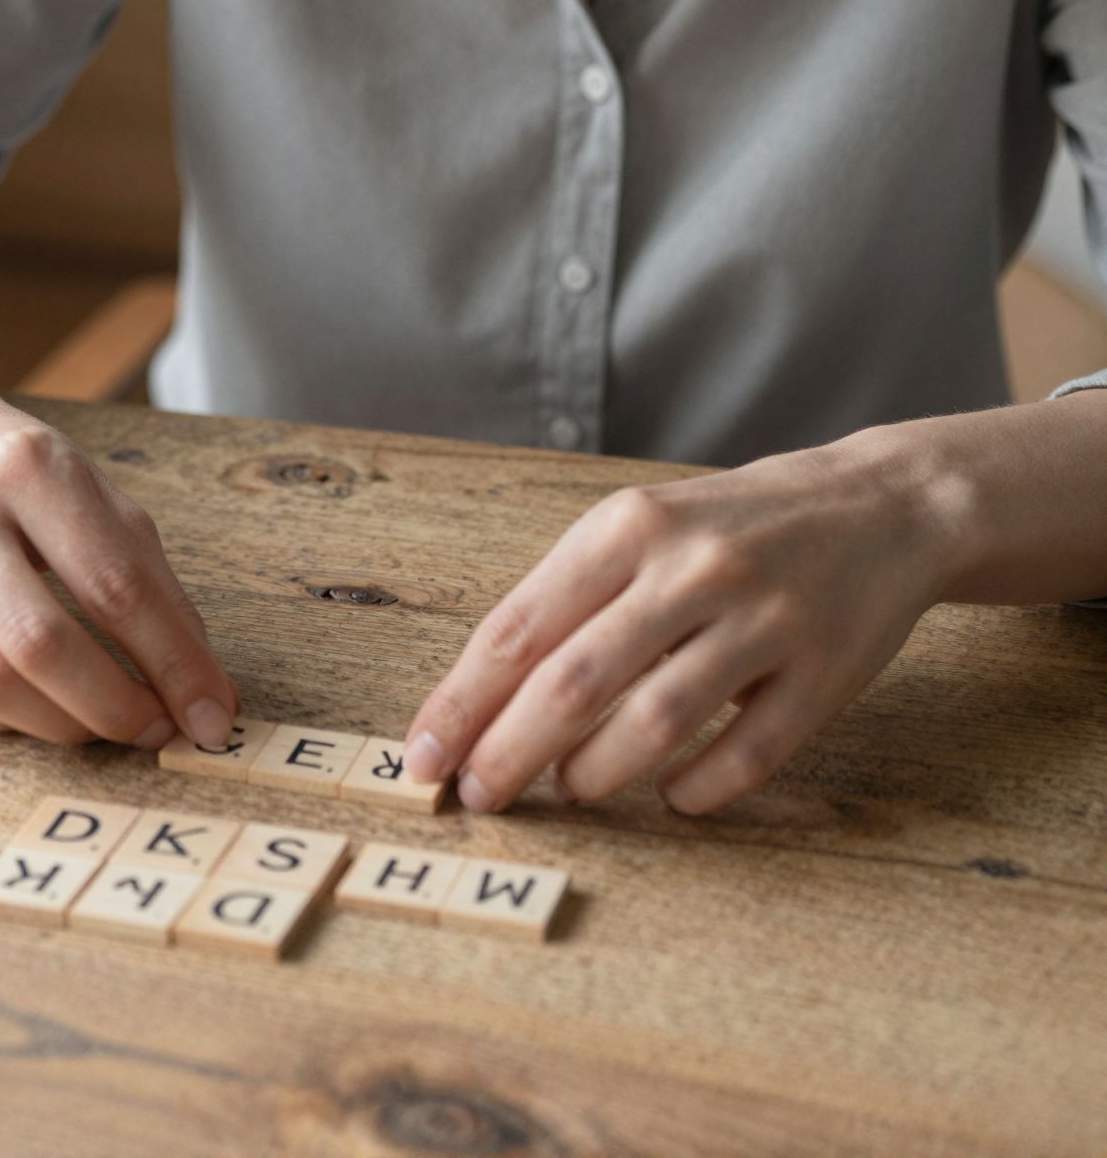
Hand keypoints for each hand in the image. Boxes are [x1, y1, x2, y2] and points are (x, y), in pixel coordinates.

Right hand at [0, 390, 241, 748]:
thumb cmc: (20, 473)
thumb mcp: (95, 494)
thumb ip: (153, 582)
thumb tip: (204, 686)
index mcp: (31, 466)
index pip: (116, 584)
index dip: (173, 662)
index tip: (213, 716)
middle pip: (42, 642)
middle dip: (116, 707)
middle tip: (159, 731)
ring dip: (65, 725)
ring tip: (108, 724)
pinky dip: (13, 722)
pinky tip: (46, 708)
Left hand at [400, 431, 947, 816]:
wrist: (880, 505)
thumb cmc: (732, 527)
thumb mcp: (644, 528)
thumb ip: (569, 600)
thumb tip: (477, 701)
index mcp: (630, 525)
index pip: (519, 627)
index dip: (463, 703)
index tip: (423, 758)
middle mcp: (693, 566)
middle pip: (575, 681)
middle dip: (510, 752)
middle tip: (477, 796)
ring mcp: (764, 618)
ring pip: (657, 721)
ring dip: (596, 772)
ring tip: (570, 789)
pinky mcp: (824, 672)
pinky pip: (748, 754)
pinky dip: (697, 788)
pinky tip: (672, 795)